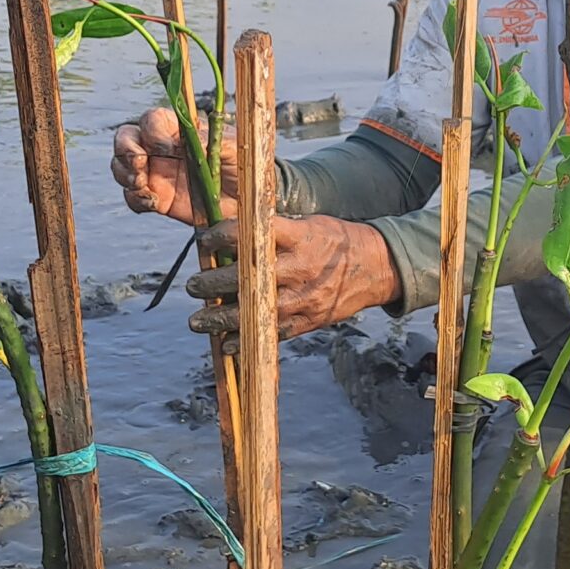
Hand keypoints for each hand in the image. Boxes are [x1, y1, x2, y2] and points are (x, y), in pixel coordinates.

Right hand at [112, 107, 239, 226]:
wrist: (249, 203)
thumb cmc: (245, 167)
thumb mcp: (233, 149)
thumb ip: (209, 140)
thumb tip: (188, 137)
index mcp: (180, 130)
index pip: (151, 119)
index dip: (152, 131)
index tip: (167, 148)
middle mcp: (163, 149)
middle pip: (126, 138)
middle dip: (125, 151)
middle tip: (139, 167)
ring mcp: (157, 173)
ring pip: (121, 166)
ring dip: (124, 175)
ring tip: (144, 187)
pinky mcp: (158, 199)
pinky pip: (132, 197)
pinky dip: (135, 200)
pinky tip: (153, 204)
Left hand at [184, 215, 399, 342]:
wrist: (376, 267)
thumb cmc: (335, 240)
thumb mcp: (308, 224)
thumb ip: (274, 230)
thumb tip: (230, 231)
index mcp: (300, 237)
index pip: (254, 234)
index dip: (224, 237)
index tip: (204, 241)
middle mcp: (301, 268)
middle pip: (250, 277)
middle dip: (216, 283)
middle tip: (194, 286)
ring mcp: (305, 298)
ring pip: (258, 311)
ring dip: (223, 318)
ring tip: (198, 320)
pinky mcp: (309, 320)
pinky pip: (274, 334)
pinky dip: (248, 341)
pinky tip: (226, 345)